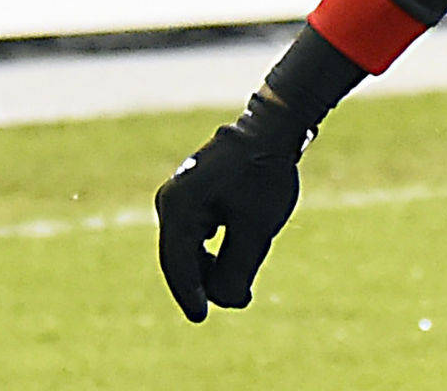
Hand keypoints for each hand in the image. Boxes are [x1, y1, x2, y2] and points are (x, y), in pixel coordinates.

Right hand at [154, 91, 312, 321]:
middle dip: (204, 283)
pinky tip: (229, 259)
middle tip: (237, 300)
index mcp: (178, 207)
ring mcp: (180, 194)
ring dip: (210, 267)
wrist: (274, 128)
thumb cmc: (265, 175)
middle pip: (180, 256)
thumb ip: (238, 269)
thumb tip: (224, 302)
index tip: (201, 317)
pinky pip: (195, 231)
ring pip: (188, 245)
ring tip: (240, 285)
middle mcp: (171, 200)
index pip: (178, 263)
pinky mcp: (193, 191)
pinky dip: (211, 249)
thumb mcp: (256, 228)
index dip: (190, 294)